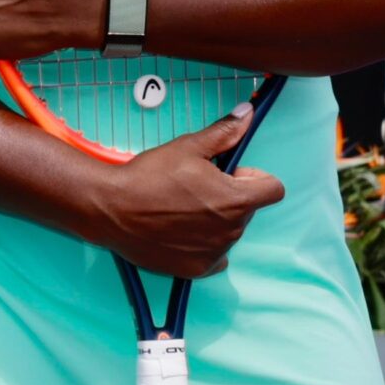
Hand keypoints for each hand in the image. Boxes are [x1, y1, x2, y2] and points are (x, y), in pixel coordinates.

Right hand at [80, 104, 285, 278]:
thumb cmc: (149, 176)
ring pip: (229, 231)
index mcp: (236, 199)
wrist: (111, 209)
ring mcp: (215, 253)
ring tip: (180, 209)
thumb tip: (248, 114)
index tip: (229, 174)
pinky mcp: (197, 269)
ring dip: (215, 220)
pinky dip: (203, 245)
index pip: (273, 189)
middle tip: (194, 188)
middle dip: (229, 197)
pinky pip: (215, 257)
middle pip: (247, 210)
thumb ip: (224, 133)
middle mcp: (232, 230)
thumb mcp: (188, 147)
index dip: (252, 177)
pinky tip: (179, 232)